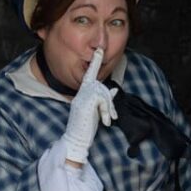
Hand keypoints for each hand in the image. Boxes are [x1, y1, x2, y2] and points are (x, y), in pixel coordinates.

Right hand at [62, 48, 117, 164]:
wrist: (76, 140)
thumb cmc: (86, 126)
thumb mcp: (97, 110)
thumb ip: (104, 99)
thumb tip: (115, 89)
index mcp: (82, 93)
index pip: (90, 74)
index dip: (95, 62)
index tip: (100, 50)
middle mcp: (81, 93)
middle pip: (101, 86)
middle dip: (109, 100)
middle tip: (111, 116)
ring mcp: (81, 98)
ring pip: (103, 92)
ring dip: (109, 107)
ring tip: (108, 119)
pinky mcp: (84, 104)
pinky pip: (102, 100)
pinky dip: (107, 111)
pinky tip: (106, 122)